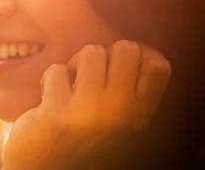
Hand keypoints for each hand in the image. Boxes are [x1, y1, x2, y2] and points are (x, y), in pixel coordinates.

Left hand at [2, 40, 170, 169]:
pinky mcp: (59, 113)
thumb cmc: (81, 132)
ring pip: (92, 52)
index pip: (159, 66)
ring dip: (75, 64)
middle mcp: (122, 114)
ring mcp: (91, 113)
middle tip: (90, 76)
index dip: (137, 54)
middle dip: (105, 54)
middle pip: (127, 49)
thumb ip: (130, 87)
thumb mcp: (118, 116)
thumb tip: (137, 46)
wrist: (45, 165)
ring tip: (70, 86)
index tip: (117, 65)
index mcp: (141, 114)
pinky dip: (49, 79)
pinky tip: (49, 99)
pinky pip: (57, 70)